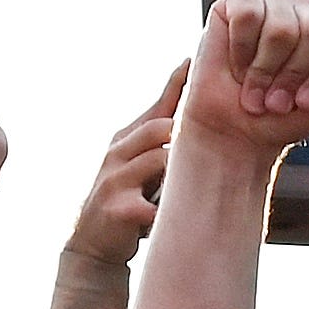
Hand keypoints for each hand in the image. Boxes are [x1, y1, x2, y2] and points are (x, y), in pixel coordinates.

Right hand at [65, 63, 185, 267]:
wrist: (92, 246)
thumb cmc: (127, 201)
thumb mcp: (141, 168)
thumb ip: (162, 145)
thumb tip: (196, 118)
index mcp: (125, 140)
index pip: (156, 107)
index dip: (175, 84)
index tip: (193, 61)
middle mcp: (116, 153)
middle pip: (159, 128)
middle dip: (185, 134)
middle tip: (217, 141)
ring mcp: (114, 180)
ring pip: (159, 161)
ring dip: (179, 174)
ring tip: (193, 187)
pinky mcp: (117, 208)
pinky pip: (154, 204)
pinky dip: (167, 211)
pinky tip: (171, 218)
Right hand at [179, 0, 308, 167]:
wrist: (234, 134)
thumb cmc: (285, 117)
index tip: (306, 101)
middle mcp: (307, 12)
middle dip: (294, 75)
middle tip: (278, 98)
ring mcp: (275, 2)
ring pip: (281, 27)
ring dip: (265, 71)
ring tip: (256, 88)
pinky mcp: (240, 0)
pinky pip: (248, 15)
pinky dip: (241, 50)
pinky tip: (239, 63)